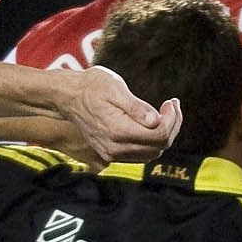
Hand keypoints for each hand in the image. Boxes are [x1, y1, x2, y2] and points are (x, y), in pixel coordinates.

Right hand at [60, 65, 180, 162]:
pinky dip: (152, 141)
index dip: (172, 119)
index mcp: (117, 131)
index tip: (171, 102)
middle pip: (159, 146)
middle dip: (172, 126)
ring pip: (152, 153)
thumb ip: (136, 107)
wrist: (68, 96)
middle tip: (173, 105)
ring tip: (167, 113)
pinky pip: (141, 154)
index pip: (159, 134)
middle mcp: (115, 148)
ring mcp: (112, 154)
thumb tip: (155, 120)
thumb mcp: (115, 88)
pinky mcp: (111, 153)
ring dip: (164, 135)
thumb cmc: (91, 86)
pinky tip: (153, 124)